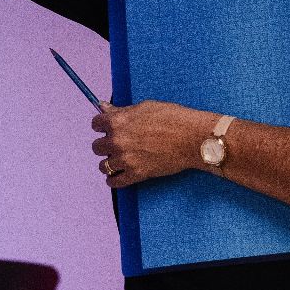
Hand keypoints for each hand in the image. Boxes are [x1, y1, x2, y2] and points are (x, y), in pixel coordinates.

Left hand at [90, 101, 214, 187]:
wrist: (193, 138)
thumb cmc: (173, 118)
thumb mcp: (145, 108)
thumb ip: (121, 111)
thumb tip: (103, 107)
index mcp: (118, 122)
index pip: (96, 124)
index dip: (102, 125)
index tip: (106, 128)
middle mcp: (117, 141)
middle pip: (97, 147)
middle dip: (105, 145)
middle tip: (116, 145)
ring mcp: (126, 159)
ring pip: (103, 165)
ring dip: (109, 162)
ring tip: (117, 161)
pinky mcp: (137, 174)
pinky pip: (115, 182)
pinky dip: (113, 180)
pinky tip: (116, 176)